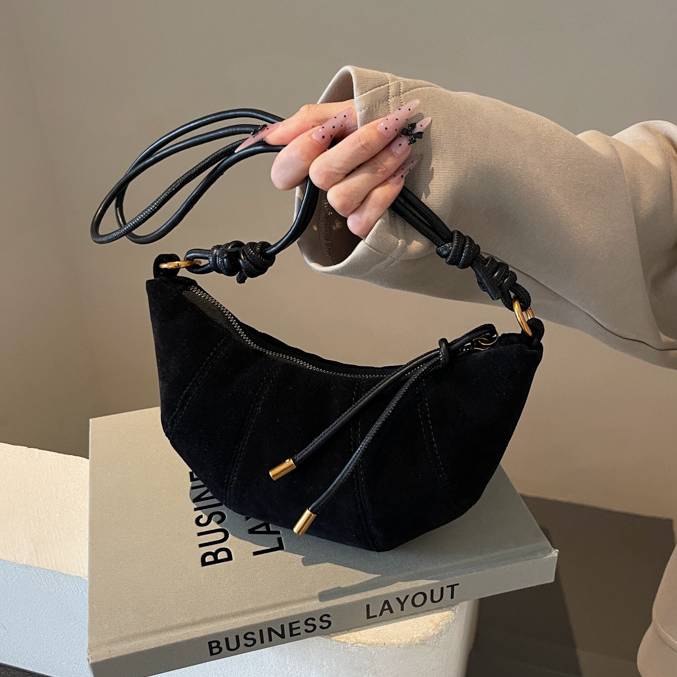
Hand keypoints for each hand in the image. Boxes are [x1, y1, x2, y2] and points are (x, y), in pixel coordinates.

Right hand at [234, 99, 430, 237]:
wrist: (418, 134)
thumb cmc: (379, 122)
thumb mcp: (344, 111)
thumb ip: (309, 121)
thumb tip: (271, 137)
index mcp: (310, 160)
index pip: (283, 170)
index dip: (302, 151)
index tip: (333, 127)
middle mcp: (322, 186)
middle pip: (321, 176)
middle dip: (360, 147)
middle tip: (389, 125)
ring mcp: (342, 207)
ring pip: (343, 198)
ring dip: (380, 166)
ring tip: (403, 144)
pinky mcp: (362, 224)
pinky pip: (362, 220)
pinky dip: (385, 193)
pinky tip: (401, 173)